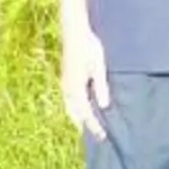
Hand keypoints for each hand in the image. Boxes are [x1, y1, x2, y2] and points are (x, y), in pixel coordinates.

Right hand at [59, 22, 110, 140]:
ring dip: (79, 118)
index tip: (102, 136)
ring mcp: (64, 84)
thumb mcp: (98, 66)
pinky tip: (82, 108)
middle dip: (84, 125)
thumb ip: (101, 86)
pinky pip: (69, 101)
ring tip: (89, 126)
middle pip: (75, 114)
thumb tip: (104, 106)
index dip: (93, 125)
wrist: (74, 32)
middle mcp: (67, 89)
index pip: (85, 113)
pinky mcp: (65, 79)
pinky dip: (76, 109)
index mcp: (76, 87)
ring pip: (70, 108)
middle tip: (96, 135)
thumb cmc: (89, 47)